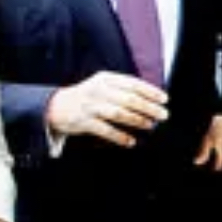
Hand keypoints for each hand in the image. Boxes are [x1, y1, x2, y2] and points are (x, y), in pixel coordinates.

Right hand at [44, 73, 168, 147]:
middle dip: (148, 107)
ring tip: (150, 125)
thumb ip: (124, 89)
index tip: (164, 99)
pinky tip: (131, 141)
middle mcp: (98, 90)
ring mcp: (90, 106)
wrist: (57, 106)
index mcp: (106, 79)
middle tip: (163, 115)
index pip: (132, 83)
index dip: (150, 91)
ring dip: (137, 120)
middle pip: (128, 99)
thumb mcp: (103, 85)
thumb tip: (152, 100)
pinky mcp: (84, 122)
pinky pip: (106, 130)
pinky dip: (120, 137)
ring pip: (118, 113)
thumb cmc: (89, 97)